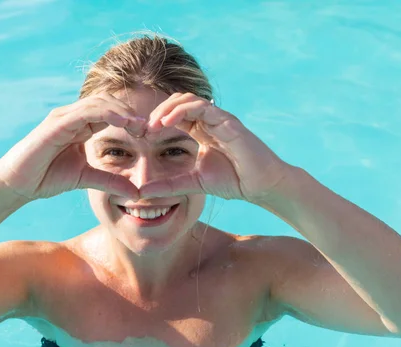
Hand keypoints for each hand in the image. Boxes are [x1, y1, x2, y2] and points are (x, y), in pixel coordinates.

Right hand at [0, 93, 144, 199]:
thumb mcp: (86, 179)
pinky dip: (107, 114)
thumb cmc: (46, 177)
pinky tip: (124, 123)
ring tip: (141, 125)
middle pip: (110, 102)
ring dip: (124, 111)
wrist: (17, 184)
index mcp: (81, 125)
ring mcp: (64, 117)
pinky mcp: (57, 123)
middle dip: (132, 112)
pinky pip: (86, 112)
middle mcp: (73, 116)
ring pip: (100, 103)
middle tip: (150, 127)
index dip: (133, 119)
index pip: (112, 112)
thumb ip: (110, 181)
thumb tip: (136, 193)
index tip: (150, 133)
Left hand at [140, 93, 290, 201]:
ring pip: (187, 99)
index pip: (173, 115)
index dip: (155, 121)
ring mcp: (218, 118)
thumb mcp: (193, 183)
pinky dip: (181, 111)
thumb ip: (169, 185)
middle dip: (156, 112)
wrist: (260, 186)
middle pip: (176, 102)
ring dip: (165, 109)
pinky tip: (166, 123)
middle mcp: (208, 120)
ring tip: (152, 126)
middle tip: (142, 129)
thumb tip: (142, 192)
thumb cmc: (233, 181)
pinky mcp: (227, 121)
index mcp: (201, 130)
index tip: (140, 136)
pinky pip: (200, 107)